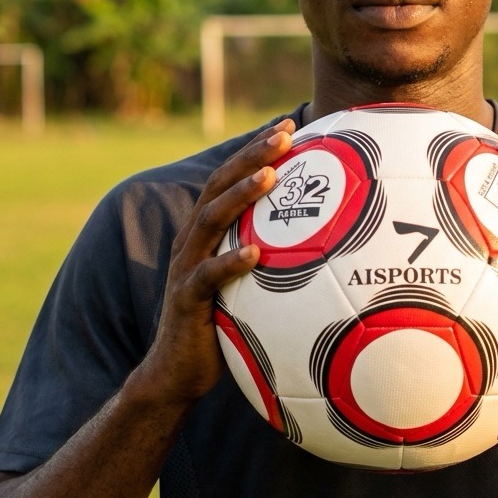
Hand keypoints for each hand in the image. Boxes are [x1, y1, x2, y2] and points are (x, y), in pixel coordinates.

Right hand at [139, 119, 295, 404]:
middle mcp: (192, 243)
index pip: (230, 180)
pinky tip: (256, 252)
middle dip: (251, 157)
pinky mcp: (187, 301)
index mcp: (206, 233)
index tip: (288, 125)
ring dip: (241, 196)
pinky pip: (208, 277)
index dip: (255, 150)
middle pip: (219, 187)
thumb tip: (321, 243)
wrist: (177, 372)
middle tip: (284, 134)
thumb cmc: (219, 325)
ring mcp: (186, 269)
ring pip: (211, 222)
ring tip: (270, 175)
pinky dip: (231, 262)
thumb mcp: (246, 284)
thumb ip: (268, 258)